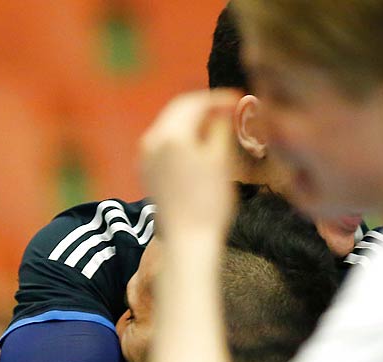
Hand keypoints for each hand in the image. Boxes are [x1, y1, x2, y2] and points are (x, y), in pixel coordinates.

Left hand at [140, 90, 240, 241]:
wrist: (188, 241)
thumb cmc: (210, 202)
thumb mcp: (221, 160)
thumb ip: (220, 128)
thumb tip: (222, 112)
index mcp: (171, 134)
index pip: (194, 102)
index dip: (217, 98)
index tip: (237, 99)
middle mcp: (152, 140)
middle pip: (178, 110)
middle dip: (203, 107)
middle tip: (227, 110)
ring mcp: (145, 156)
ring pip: (170, 125)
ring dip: (192, 121)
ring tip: (216, 126)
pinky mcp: (146, 171)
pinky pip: (163, 143)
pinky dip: (181, 138)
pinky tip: (199, 145)